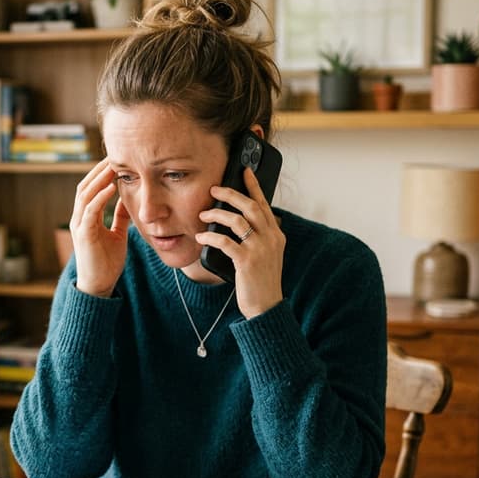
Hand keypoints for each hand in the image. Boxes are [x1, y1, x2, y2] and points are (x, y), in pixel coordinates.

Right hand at [70, 158, 131, 296]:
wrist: (99, 286)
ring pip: (85, 195)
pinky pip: (90, 211)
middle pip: (85, 186)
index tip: (116, 160)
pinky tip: (112, 187)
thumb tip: (128, 198)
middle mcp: (79, 218)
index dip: (101, 173)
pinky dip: (100, 197)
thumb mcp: (117, 234)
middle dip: (98, 170)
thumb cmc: (107, 262)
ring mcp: (79, 226)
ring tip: (113, 165)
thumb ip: (120, 216)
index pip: (90, 188)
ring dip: (99, 178)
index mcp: (86, 217)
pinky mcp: (83, 235)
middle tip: (114, 155)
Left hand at [196, 166, 284, 317]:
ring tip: (202, 215)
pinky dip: (210, 236)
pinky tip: (201, 236)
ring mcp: (260, 249)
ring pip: (237, 220)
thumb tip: (240, 221)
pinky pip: (225, 241)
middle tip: (213, 189)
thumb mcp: (267, 256)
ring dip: (217, 215)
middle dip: (231, 194)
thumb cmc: (261, 281)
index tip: (244, 170)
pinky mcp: (247, 261)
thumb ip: (259, 238)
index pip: (265, 204)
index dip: (254, 186)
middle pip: (251, 206)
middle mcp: (271, 238)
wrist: (266, 307)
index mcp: (276, 234)